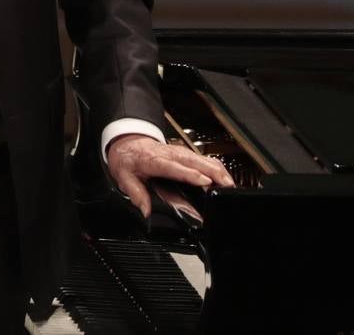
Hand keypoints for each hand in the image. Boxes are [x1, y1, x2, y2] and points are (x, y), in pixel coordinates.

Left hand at [106, 134, 235, 217]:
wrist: (127, 141)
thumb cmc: (128, 159)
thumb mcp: (124, 177)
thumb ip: (136, 194)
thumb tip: (146, 210)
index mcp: (154, 160)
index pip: (175, 167)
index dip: (191, 174)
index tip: (204, 181)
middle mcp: (170, 154)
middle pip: (194, 161)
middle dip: (212, 172)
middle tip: (226, 184)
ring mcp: (179, 152)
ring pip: (202, 158)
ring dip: (217, 169)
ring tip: (230, 183)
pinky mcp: (185, 153)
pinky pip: (203, 158)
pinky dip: (216, 166)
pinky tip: (225, 176)